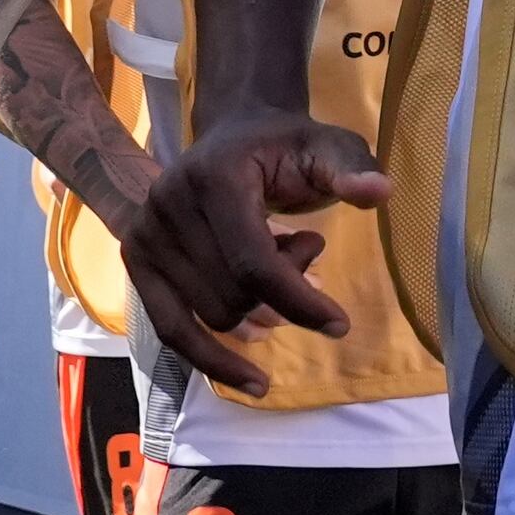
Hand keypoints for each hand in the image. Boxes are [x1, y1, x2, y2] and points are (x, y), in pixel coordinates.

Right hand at [122, 112, 394, 394]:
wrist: (230, 136)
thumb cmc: (282, 148)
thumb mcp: (325, 147)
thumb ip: (351, 169)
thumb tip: (378, 192)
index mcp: (214, 178)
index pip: (253, 262)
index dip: (299, 302)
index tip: (339, 324)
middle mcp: (168, 205)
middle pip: (234, 294)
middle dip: (282, 294)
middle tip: (305, 258)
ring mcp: (145, 235)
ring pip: (212, 315)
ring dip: (258, 311)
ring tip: (280, 271)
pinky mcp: (136, 260)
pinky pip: (170, 329)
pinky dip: (210, 358)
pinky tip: (250, 378)